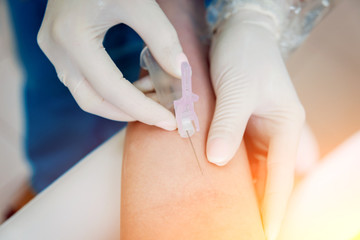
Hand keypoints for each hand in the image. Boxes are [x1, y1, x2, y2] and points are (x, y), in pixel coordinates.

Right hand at [37, 0, 187, 129]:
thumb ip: (162, 38)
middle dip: (130, 113)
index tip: (169, 121)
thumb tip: (180, 73)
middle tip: (161, 115)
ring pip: (87, 94)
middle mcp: (56, 49)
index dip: (143, 109)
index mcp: (73, 37)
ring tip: (153, 96)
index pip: (112, 90)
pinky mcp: (59, 49)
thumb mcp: (139, 3)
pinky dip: (111, 90)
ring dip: (121, 103)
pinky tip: (135, 84)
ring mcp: (54, 50)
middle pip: (93, 101)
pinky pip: (85, 81)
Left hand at [206, 10, 304, 239]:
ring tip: (224, 214)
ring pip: (252, 170)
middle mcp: (274, 133)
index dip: (274, 208)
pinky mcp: (241, 125)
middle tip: (235, 228)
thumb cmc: (245, 54)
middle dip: (256, 205)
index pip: (282, 177)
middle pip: (268, 179)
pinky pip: (237, 155)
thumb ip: (228, 125)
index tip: (264, 234)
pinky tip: (216, 183)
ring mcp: (257, 130)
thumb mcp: (237, 88)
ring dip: (240, 190)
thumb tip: (218, 162)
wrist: (240, 31)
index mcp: (285, 127)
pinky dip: (228, 171)